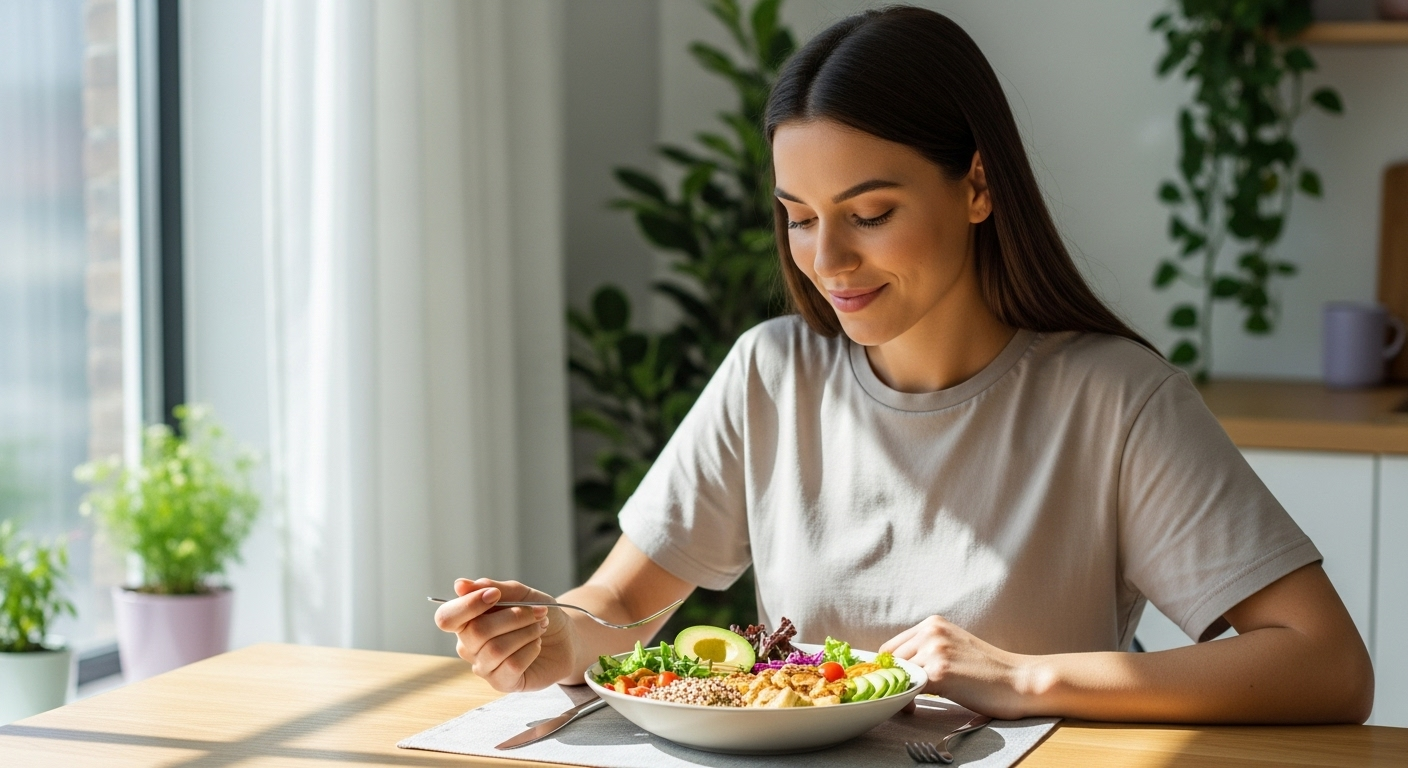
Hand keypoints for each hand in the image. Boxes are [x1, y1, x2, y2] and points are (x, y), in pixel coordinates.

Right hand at [433, 578, 577, 691]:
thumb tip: (460, 585)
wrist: (565, 637)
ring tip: (541, 626)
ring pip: (496, 649)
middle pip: (476, 632)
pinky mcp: (502, 683)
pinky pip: (511, 666)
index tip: (495, 595)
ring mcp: (484, 667)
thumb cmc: (538, 613)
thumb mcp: (520, 593)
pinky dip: (530, 650)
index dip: (467, 605)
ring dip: (526, 632)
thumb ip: (492, 588)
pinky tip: (537, 645)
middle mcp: (469, 646)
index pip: (446, 617)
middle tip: (538, 611)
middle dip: (513, 617)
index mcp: (467, 621)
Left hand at [880, 614, 1032, 719]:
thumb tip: (898, 669)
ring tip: (910, 704)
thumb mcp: (954, 647)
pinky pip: (909, 689)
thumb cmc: (989, 670)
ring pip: (898, 675)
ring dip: (900, 692)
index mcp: (933, 624)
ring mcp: (934, 651)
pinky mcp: (939, 672)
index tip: (896, 684)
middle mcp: (931, 632)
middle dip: (893, 681)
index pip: (892, 647)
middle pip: (891, 661)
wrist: (1020, 680)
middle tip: (903, 698)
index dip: (891, 669)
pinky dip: (907, 701)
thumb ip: (928, 650)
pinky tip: (914, 708)